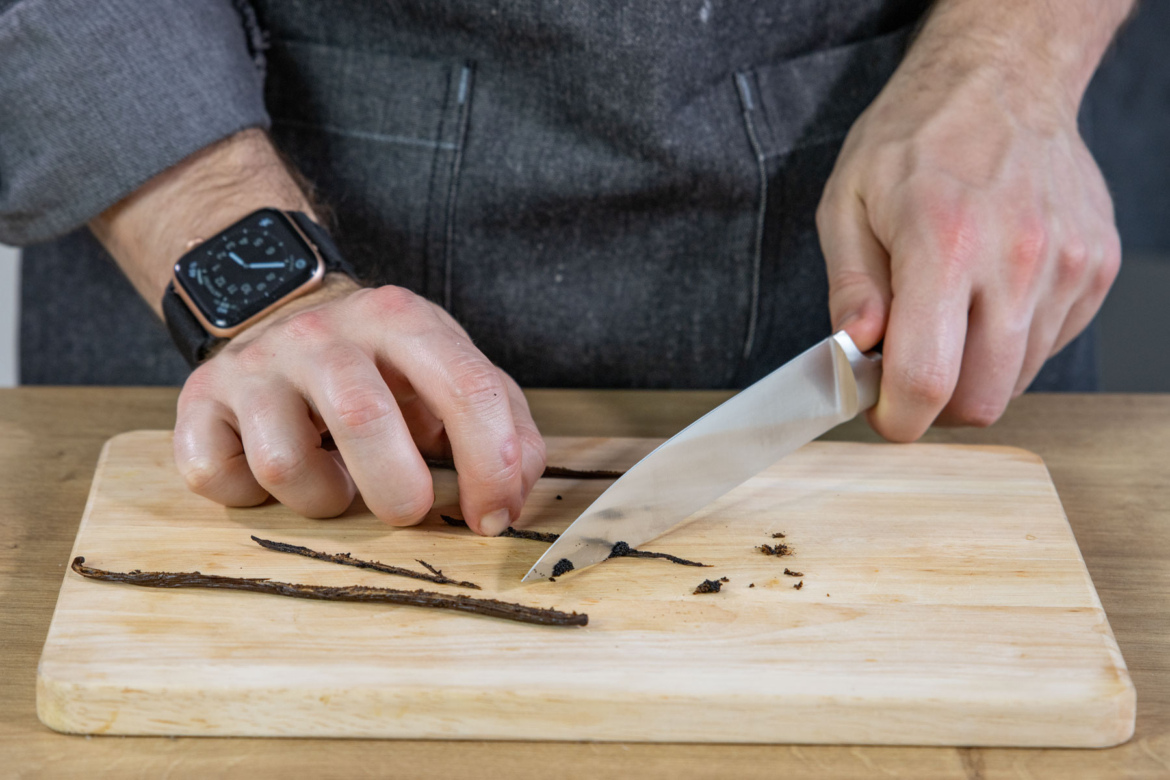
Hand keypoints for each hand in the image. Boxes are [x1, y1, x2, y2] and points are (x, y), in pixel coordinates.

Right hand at [173, 275, 545, 533]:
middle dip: (397, 492)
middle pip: (363, 418)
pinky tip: (274, 472)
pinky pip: (215, 475)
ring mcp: (255, 363)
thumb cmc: (384, 366)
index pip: (465, 387)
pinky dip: (249, 498)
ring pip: (284, 462)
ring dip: (323, 498)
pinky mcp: (199, 398)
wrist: (278, 312)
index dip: (489, 465)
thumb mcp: (450, 374)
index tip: (491, 518)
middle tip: (406, 510)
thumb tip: (512, 496)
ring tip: (336, 479)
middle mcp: (325, 333)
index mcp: (402, 320)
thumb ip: (503, 425)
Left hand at [816, 0, 1129, 440]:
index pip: (928, 378)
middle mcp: (1017, 260)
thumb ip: (850, 286)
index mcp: (944, 243)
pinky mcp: (1097, 268)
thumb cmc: (915, 138)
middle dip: (936, 405)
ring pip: (1017, 379)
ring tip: (949, 314)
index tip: (883, 415)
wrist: (1004, 79)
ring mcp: (1068, 266)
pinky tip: (989, 292)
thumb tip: (855, 352)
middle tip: (908, 368)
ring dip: (975, 369)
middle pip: (982, 400)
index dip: (898, 419)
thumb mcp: (846, 202)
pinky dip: (1012, 340)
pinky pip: (1049, 345)